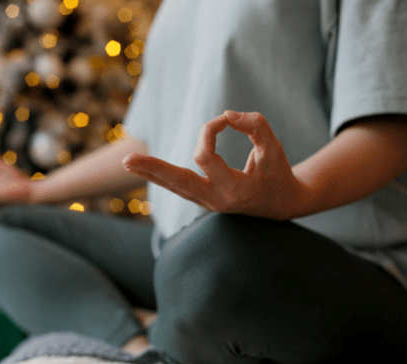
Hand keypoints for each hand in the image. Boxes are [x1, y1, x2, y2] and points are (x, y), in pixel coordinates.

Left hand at [122, 111, 305, 219]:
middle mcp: (216, 201)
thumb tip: (225, 115)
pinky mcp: (202, 200)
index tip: (225, 120)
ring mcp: (207, 204)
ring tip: (126, 162)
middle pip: (178, 183)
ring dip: (150, 173)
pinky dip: (160, 177)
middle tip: (126, 160)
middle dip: (153, 169)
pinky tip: (142, 169)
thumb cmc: (277, 173)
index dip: (209, 131)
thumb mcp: (274, 148)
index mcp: (234, 190)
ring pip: (173, 187)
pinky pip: (177, 187)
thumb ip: (255, 126)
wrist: (280, 204)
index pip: (205, 156)